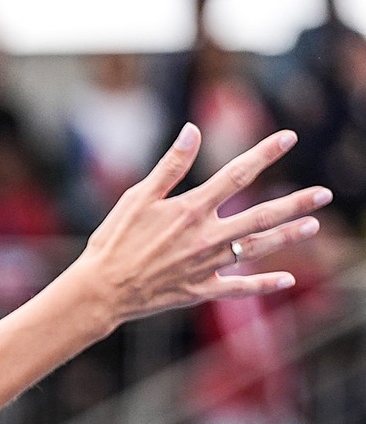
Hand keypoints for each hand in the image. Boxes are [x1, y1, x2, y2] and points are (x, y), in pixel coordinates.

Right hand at [74, 124, 329, 326]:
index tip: (288, 138)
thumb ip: (169, 166)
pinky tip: (287, 279)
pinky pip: (238, 288)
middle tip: (324, 193)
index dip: (265, 153)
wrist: (98, 293)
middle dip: (295, 203)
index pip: (237, 174)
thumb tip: (192, 130)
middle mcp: (206, 236)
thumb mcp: (136, 198)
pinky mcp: (199, 291)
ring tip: (313, 225)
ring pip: (256, 247)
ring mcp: (205, 265)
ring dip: (288, 236)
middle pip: (261, 215)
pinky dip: (262, 284)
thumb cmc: (112, 243)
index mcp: (192, 209)